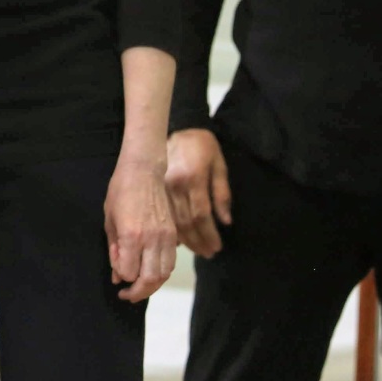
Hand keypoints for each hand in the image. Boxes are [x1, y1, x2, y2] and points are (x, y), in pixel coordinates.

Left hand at [104, 152, 178, 302]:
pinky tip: (151, 271)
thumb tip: (117, 275)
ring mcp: (166, 237)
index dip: (121, 276)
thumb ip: (114, 249)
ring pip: (164, 274)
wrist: (145, 169)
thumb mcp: (109, 220)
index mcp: (132, 235)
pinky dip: (161, 272)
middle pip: (150, 279)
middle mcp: (152, 239)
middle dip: (137, 292)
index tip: (116, 273)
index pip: (128, 272)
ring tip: (140, 286)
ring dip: (152, 286)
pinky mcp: (174, 234)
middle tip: (127, 295)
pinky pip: (171, 262)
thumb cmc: (120, 191)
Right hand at [164, 129, 231, 256]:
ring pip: (173, 222)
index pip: (201, 215)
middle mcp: (175, 186)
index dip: (209, 234)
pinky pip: (163, 215)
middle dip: (199, 241)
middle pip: (187, 223)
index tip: (217, 247)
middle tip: (209, 253)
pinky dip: (172, 229)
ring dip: (187, 240)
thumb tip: (225, 221)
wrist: (179, 126)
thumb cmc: (203, 146)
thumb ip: (222, 193)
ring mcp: (162, 188)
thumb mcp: (219, 164)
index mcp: (193, 179)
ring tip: (198, 250)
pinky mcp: (155, 188)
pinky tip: (180, 240)